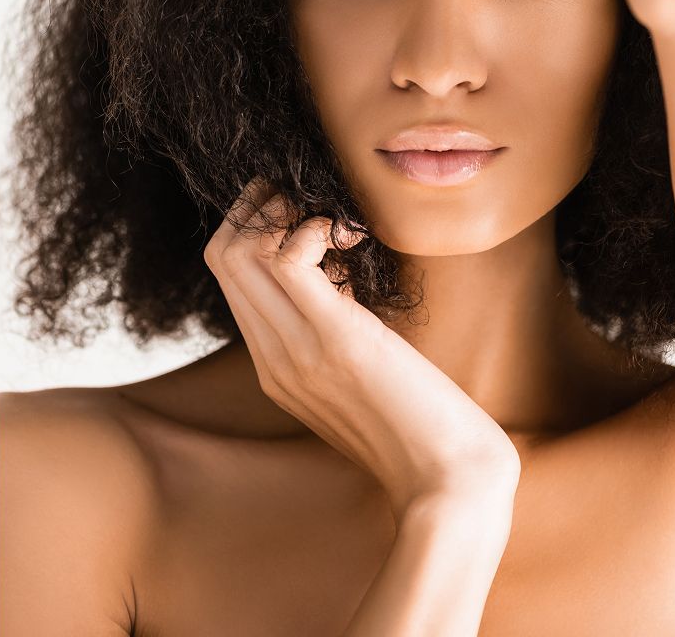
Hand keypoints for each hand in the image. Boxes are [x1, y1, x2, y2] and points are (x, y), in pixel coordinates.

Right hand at [204, 178, 520, 527]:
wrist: (450, 481)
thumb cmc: (420, 426)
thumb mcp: (360, 372)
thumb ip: (333, 329)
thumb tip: (338, 274)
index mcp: (275, 366)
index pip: (228, 274)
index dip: (252, 224)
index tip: (294, 204)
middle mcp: (273, 357)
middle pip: (224, 255)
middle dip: (258, 204)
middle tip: (304, 194)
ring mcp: (297, 351)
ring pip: (243, 252)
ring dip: (283, 209)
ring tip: (332, 217)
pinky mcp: (337, 341)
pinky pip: (291, 260)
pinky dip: (313, 229)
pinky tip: (350, 238)